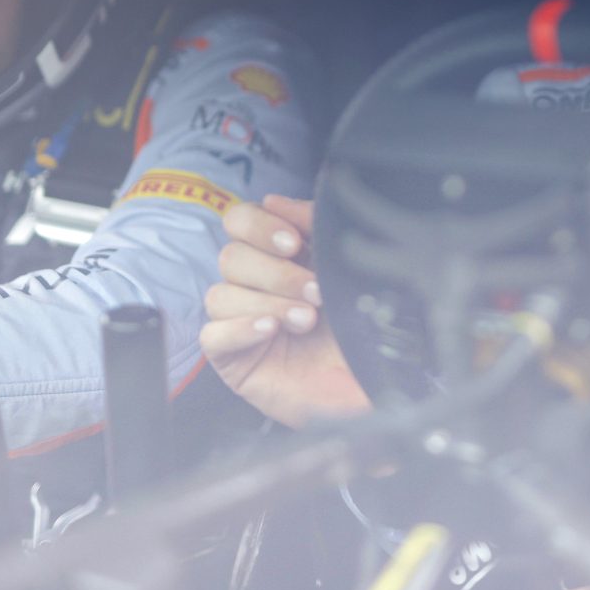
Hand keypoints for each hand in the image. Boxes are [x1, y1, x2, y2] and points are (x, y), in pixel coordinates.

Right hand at [200, 195, 370, 427]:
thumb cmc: (363, 331)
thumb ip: (315, 228)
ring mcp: (241, 323)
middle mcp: (256, 287)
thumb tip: (277, 200)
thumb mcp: (345, 271)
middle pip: (231, 256)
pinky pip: (212, 335)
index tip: (294, 242)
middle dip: (276, 272)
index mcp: (280, 259)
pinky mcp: (232, 360)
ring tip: (307, 320)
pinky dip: (241, 328)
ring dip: (267, 302)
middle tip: (316, 292)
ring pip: (221, 293)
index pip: (241, 221)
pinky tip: (272, 331)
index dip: (260, 225)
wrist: (377, 389)